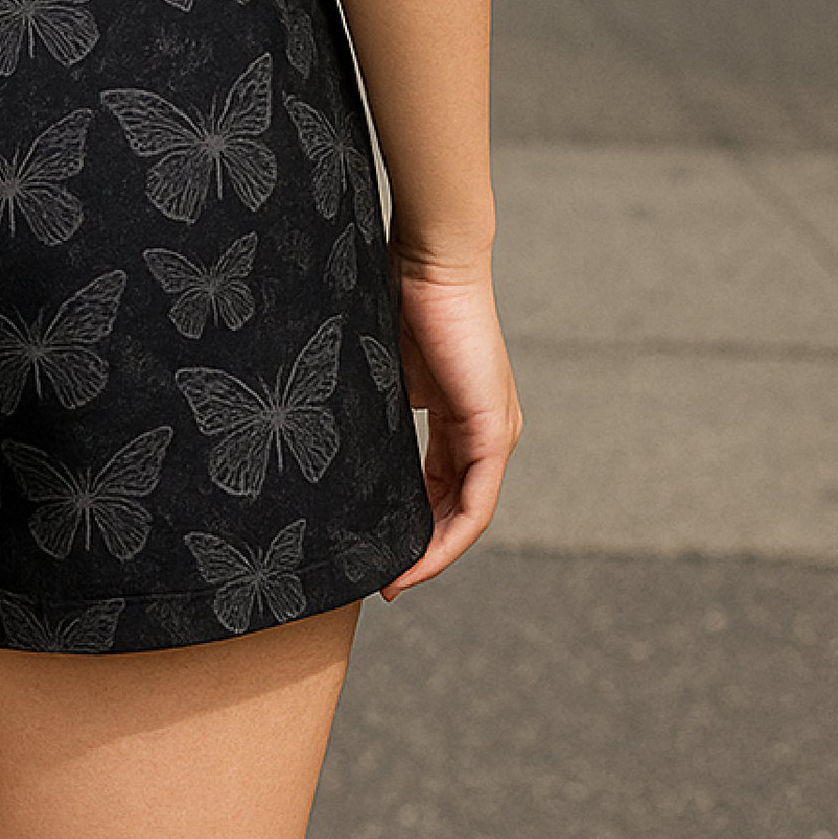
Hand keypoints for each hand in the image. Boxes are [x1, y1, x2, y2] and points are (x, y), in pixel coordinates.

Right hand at [380, 255, 521, 596]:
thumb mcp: (386, 368)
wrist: (433, 257)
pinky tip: (417, 557)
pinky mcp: (493, 429)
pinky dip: (448, 536)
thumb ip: (379, 408)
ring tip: (394, 580)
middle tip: (382, 580)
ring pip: (468, 513)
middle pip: (456, 508)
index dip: (414, 525)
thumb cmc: (401, 295)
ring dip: (433, 552)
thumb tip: (343, 442)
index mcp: (461, 415)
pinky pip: (475, 502)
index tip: (378, 554)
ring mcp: (495, 431)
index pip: (442, 486)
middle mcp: (487, 430)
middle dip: (420, 548)